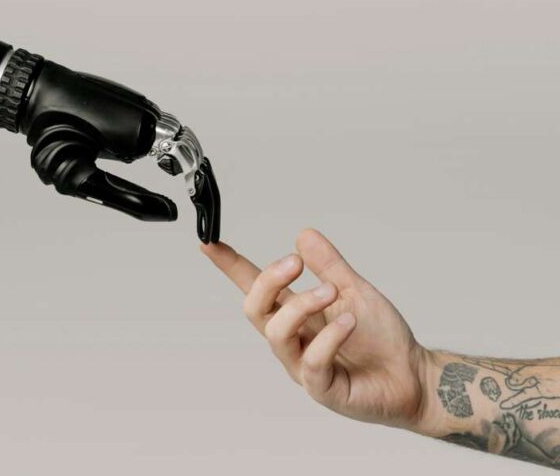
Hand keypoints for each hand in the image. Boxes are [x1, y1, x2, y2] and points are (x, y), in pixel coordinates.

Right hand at [202, 229, 429, 430]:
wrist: (414, 375)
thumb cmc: (382, 338)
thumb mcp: (354, 290)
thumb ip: (329, 265)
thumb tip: (303, 235)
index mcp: (296, 313)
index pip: (255, 288)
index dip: (230, 267)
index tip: (210, 244)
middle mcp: (293, 339)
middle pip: (254, 309)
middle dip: (268, 281)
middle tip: (294, 263)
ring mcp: (303, 365)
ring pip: (277, 334)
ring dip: (302, 305)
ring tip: (331, 293)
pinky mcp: (322, 388)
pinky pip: (311, 362)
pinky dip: (329, 337)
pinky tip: (349, 322)